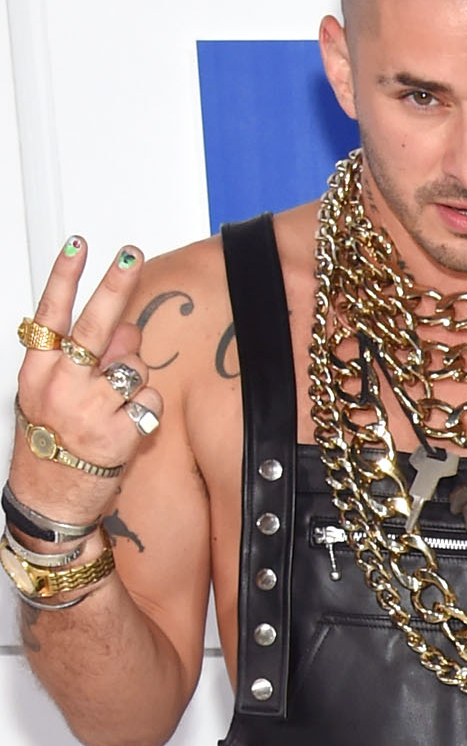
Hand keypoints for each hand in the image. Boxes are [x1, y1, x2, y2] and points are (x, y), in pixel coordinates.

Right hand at [10, 237, 149, 513]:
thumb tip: (128, 324)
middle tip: (129, 254)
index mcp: (37, 371)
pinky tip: (127, 426)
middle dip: (114, 285)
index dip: (64, 276)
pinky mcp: (117, 433)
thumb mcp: (56, 394)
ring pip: (132, 366)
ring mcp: (88, 408)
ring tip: (114, 406)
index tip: (78, 245)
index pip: (50, 314)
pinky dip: (148, 409)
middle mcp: (59, 384)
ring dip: (134, 378)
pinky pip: (150, 399)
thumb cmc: (53, 441)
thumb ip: (88, 357)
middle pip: (94, 326)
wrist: (51, 500)